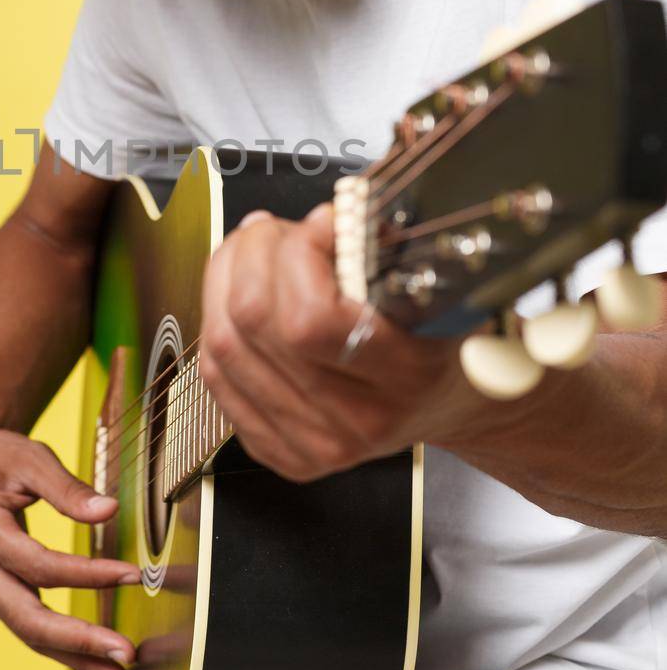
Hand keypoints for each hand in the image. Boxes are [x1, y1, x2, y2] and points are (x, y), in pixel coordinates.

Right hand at [0, 409, 138, 669]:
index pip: (40, 566)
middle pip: (29, 619)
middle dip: (79, 642)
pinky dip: (63, 652)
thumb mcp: (28, 457)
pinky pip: (30, 628)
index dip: (87, 574)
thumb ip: (67, 488)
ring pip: (29, 634)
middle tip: (126, 654)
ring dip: (75, 660)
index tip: (132, 574)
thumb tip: (109, 511)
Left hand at [198, 204, 468, 480]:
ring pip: (221, 345)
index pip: (309, 317)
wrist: (454, 404)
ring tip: (253, 253)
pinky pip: (215, 377)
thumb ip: (381, 256)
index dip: (300, 252)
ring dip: (225, 279)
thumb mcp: (443, 290)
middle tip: (274, 231)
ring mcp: (313, 442)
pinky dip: (217, 321)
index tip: (321, 221)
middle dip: (251, 253)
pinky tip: (237, 295)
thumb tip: (323, 219)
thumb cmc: (448, 339)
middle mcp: (355, 420)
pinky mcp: (280, 450)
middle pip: (253, 323)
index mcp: (405, 376)